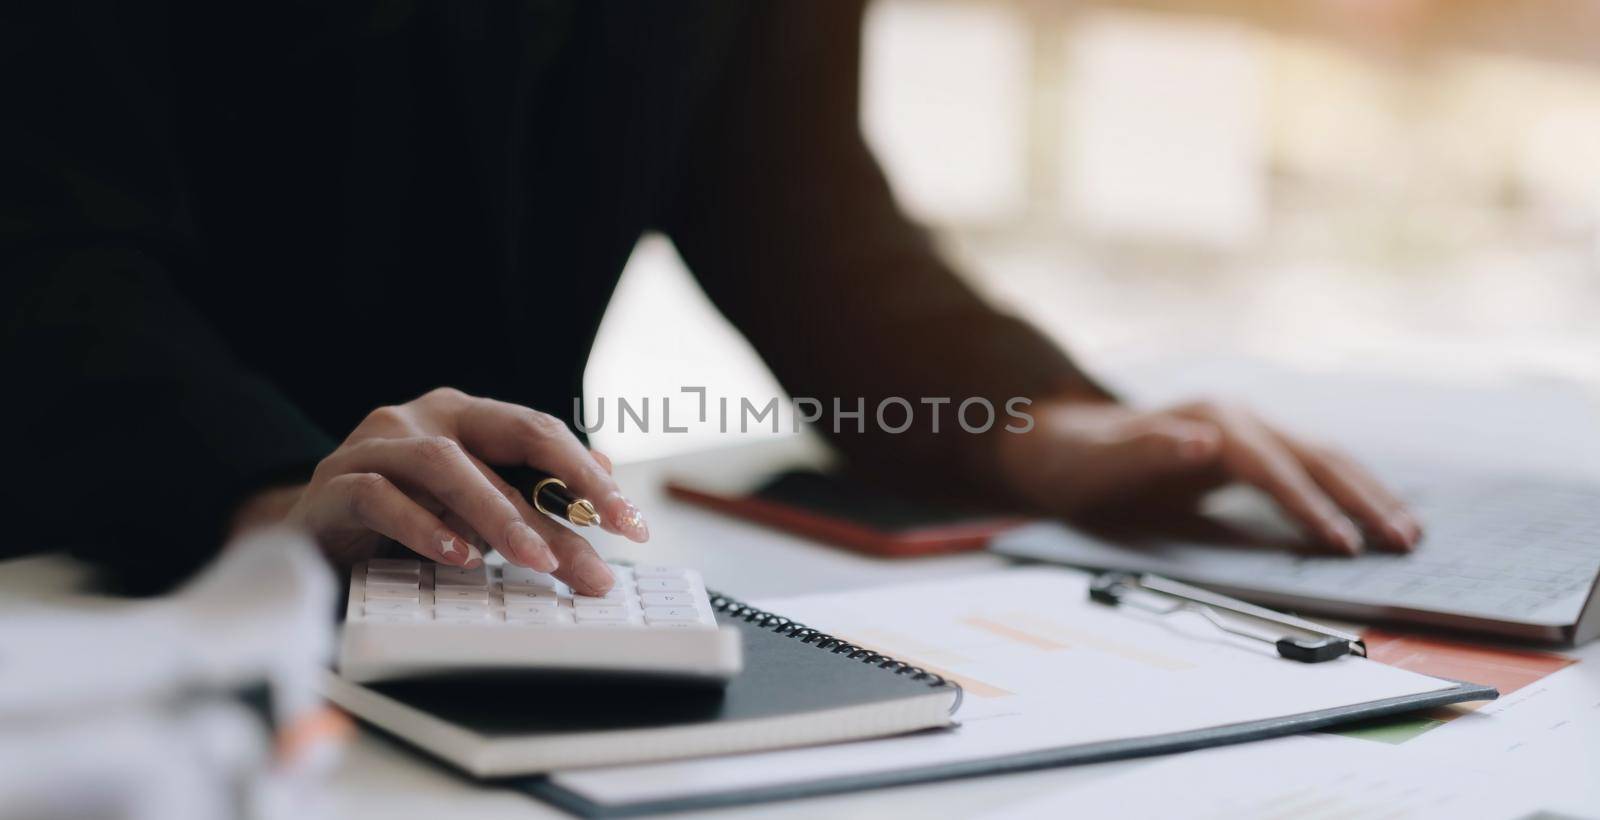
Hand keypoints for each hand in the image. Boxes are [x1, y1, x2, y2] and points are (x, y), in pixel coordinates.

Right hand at [272, 388, 646, 593]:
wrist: (306, 536)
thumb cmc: (401, 520)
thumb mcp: (473, 510)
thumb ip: (528, 501)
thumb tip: (605, 500)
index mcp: (465, 416)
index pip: (540, 433)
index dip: (590, 475)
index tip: (632, 522)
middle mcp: (422, 417)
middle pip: (506, 440)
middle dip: (562, 494)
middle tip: (606, 544)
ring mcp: (375, 444)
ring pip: (445, 465)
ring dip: (497, 514)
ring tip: (536, 559)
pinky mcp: (335, 483)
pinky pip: (381, 496)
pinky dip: (423, 526)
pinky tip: (458, 557)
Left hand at [994, 399, 1421, 554]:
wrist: (1059, 442)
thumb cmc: (1077, 461)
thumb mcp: (1100, 463)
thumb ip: (1149, 451)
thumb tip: (1206, 442)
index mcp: (1209, 420)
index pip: (1272, 466)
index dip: (1309, 505)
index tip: (1342, 544)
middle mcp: (1237, 417)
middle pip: (1314, 456)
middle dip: (1361, 499)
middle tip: (1404, 543)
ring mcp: (1248, 430)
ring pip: (1323, 458)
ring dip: (1367, 493)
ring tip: (1409, 534)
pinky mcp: (1250, 449)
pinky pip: (1311, 467)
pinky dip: (1348, 489)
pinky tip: (1374, 514)